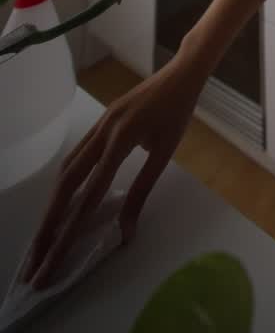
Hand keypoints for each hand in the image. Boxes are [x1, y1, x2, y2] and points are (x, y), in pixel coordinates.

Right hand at [23, 56, 204, 288]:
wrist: (180, 73)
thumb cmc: (178, 113)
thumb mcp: (165, 153)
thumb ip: (142, 190)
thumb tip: (126, 232)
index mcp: (121, 139)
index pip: (90, 192)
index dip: (71, 227)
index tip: (56, 255)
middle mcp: (102, 132)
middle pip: (67, 183)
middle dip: (49, 223)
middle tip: (35, 259)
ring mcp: (98, 126)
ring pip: (66, 169)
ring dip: (52, 204)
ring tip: (42, 237)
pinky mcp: (100, 124)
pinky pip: (75, 156)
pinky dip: (63, 183)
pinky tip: (59, 201)